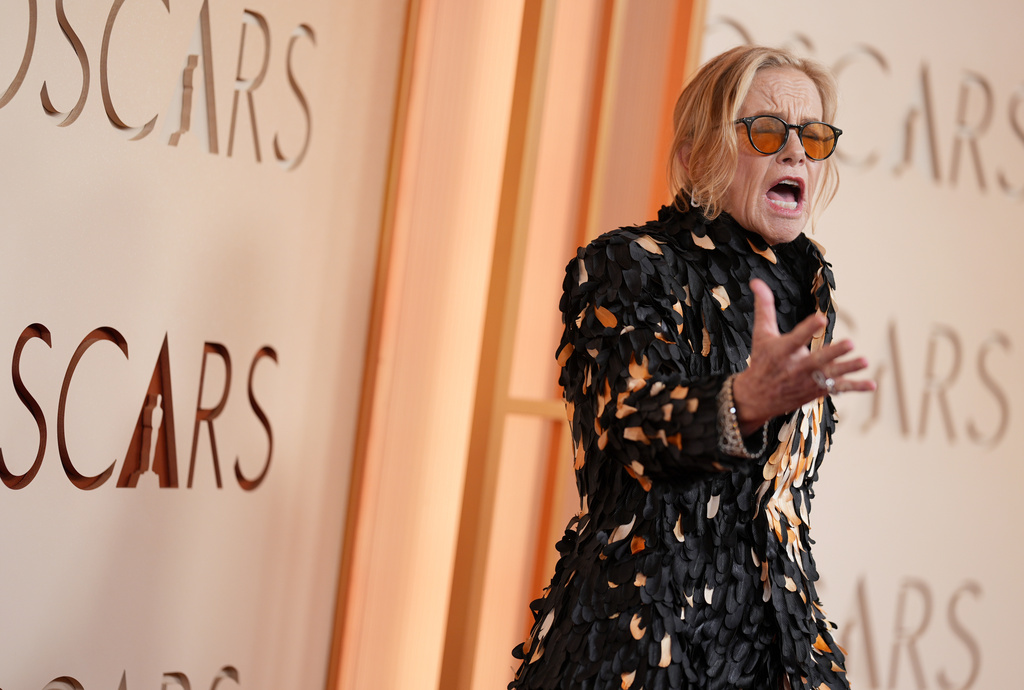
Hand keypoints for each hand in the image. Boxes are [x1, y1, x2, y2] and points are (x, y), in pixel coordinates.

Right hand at [732, 279, 875, 434]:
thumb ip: (764, 307)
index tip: (820, 318)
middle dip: (833, 353)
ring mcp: (809, 380)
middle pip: (817, 360)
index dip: (808, 328)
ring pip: (831, 375)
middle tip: (850, 343)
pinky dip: (855, 387)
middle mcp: (797, 367)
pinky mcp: (817, 390)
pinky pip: (839, 389)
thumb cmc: (761, 361)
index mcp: (783, 350)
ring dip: (848, 368)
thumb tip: (756, 281)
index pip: (796, 338)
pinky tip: (871, 385)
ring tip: (864, 361)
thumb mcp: (761, 334)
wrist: (757, 397)